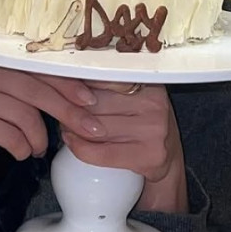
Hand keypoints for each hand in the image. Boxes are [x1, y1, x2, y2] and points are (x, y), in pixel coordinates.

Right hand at [0, 61, 105, 182]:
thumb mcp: (21, 98)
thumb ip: (47, 89)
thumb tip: (93, 93)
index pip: (39, 68)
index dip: (68, 84)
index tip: (91, 101)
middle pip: (34, 89)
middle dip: (66, 112)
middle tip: (89, 130)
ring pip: (23, 115)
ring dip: (40, 138)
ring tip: (39, 147)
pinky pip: (8, 135)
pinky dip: (22, 148)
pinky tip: (22, 151)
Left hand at [61, 83, 188, 213]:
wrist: (168, 156)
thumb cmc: (143, 121)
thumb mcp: (134, 95)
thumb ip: (109, 83)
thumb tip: (67, 75)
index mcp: (149, 81)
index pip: (102, 77)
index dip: (77, 84)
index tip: (62, 86)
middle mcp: (154, 103)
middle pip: (95, 103)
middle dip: (71, 108)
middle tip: (62, 110)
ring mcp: (153, 130)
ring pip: (95, 127)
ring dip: (72, 127)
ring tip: (66, 125)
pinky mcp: (148, 155)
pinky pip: (101, 152)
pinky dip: (79, 148)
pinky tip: (71, 141)